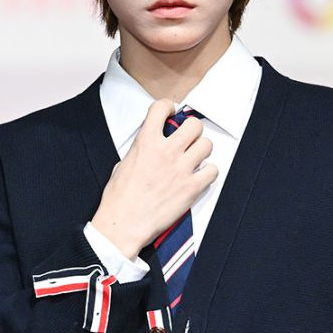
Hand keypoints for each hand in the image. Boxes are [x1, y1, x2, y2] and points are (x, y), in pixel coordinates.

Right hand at [91, 97, 217, 258]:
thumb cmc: (119, 199)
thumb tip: (150, 146)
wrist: (123, 224)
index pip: (162, 107)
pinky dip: (208, 173)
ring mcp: (181, 169)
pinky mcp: (192, 188)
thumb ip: (141, 149)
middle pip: (194, 125)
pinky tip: (198, 177)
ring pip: (207, 144)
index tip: (170, 112)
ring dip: (201, 151)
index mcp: (145, 141)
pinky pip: (213, 170)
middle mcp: (166, 151)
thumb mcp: (122, 163)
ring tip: (194, 159)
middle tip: (187, 140)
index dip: (168, 108)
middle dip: (191, 131)